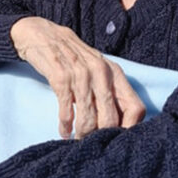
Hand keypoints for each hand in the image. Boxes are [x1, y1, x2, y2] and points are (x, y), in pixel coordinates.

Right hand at [10, 17, 144, 139]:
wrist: (42, 34)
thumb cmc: (73, 57)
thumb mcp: (97, 69)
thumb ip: (108, 91)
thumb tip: (119, 125)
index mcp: (115, 72)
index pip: (135, 108)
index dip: (129, 129)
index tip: (116, 139)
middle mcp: (102, 72)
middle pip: (111, 119)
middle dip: (101, 137)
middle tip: (92, 143)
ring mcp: (81, 74)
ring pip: (89, 119)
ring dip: (82, 135)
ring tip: (76, 141)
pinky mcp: (60, 78)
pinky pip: (66, 111)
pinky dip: (65, 126)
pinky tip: (64, 131)